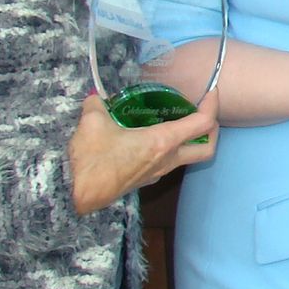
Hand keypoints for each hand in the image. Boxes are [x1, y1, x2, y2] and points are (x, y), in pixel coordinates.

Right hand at [69, 91, 219, 215]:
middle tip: (203, 112)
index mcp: (162, 142)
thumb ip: (97, 104)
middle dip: (212, 130)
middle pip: (207, 149)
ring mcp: (157, 172)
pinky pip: (168, 163)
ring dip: (190, 140)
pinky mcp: (145, 179)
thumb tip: (95, 98)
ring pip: (187, 157)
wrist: (76, 196)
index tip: (211, 92)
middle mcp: (167, 159)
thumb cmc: (91, 160)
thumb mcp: (93, 122)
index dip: (212, 105)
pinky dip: (170, 149)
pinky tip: (152, 136)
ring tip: (176, 119)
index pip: (202, 123)